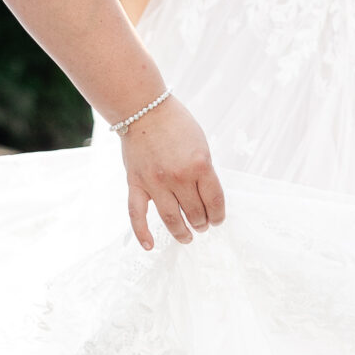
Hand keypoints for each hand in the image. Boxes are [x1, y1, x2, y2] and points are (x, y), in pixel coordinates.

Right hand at [119, 95, 225, 250]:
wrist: (143, 108)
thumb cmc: (176, 123)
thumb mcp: (201, 144)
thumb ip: (204, 171)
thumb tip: (207, 198)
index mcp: (200, 165)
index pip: (215, 201)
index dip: (219, 215)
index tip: (218, 219)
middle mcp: (179, 177)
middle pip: (195, 212)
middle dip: (202, 222)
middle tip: (203, 225)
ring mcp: (155, 183)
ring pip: (171, 219)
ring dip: (182, 232)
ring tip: (187, 237)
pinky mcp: (135, 184)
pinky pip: (137, 215)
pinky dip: (142, 233)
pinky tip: (150, 246)